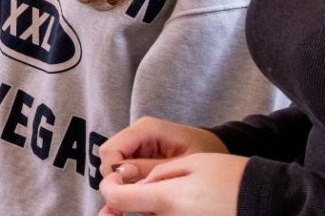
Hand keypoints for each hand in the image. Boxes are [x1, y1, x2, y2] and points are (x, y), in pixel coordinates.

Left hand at [97, 153, 246, 215]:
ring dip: (145, 210)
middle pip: (130, 215)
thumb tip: (140, 185)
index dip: (109, 187)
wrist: (267, 200)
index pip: (116, 198)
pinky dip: (162, 213)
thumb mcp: (193, 162)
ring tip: (160, 197)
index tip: (116, 178)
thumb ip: (159, 173)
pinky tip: (173, 206)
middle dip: (123, 205)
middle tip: (127, 195)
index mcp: (166, 199)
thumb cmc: (233, 177)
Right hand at [99, 117, 228, 181]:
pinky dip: (131, 182)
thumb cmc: (205, 151)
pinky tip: (147, 189)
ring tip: (146, 193)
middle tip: (138, 195)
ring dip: (125, 182)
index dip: (113, 172)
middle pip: (108, 158)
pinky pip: (124, 169)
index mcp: (146, 129)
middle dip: (118, 179)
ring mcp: (136, 143)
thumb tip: (122, 173)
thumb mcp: (183, 162)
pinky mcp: (138, 154)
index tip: (126, 191)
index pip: (111, 149)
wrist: (216, 148)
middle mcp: (136, 133)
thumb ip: (152, 168)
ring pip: (114, 165)